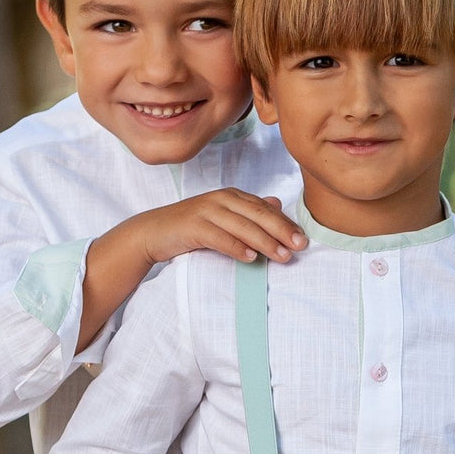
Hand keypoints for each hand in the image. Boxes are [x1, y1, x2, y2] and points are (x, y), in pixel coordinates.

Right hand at [142, 190, 306, 266]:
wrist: (152, 231)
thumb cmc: (190, 226)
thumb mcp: (222, 215)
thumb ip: (248, 210)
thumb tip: (276, 203)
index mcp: (231, 196)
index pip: (264, 209)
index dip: (285, 223)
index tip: (302, 239)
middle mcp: (220, 200)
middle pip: (257, 215)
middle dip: (281, 231)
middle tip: (299, 247)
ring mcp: (206, 211)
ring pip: (242, 226)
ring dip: (264, 242)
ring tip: (281, 256)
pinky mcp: (193, 226)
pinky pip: (219, 237)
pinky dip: (236, 247)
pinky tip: (251, 258)